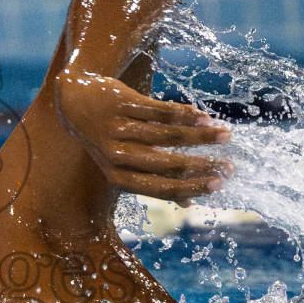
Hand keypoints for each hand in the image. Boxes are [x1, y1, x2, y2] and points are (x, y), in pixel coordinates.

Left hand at [55, 69, 232, 203]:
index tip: (219, 184)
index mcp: (118, 177)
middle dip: (202, 165)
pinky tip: (203, 116)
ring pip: (167, 135)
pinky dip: (185, 114)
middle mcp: (116, 156)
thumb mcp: (122, 164)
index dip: (192, 187)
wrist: (75, 99)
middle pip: (167, 164)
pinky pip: (159, 111)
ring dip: (200, 135)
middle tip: (229, 165)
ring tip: (224, 134)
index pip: (161, 188)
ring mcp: (117, 128)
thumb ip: (153, 180)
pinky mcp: (121, 103)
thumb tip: (190, 203)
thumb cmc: (106, 137)